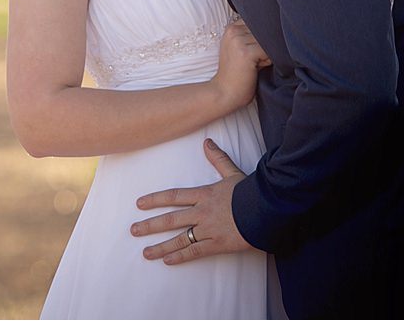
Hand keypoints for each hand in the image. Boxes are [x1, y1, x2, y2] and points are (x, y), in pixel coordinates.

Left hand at [129, 138, 258, 263]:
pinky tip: (168, 261)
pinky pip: (196, 251)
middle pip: (170, 219)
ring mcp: (209, 229)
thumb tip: (207, 142)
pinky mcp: (218, 243)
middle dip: (150, 225)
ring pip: (180, 239)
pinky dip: (181, 256)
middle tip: (133, 230)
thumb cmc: (252, 192)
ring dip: (160, 246)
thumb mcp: (233, 173)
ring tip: (145, 252)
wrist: (270, 209)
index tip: (139, 204)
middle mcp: (202, 212)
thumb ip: (218, 159)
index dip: (154, 199)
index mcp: (203, 194)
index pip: (173, 196)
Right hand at [209, 19, 270, 111]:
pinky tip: (256, 68)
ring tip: (255, 64)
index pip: (260, 23)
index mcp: (231, 28)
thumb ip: (253, 37)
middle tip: (255, 60)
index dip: (263, 37)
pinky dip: (267, 61)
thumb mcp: (240, 49)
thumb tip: (278, 30)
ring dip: (268, 54)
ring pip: (268, 41)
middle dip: (266, 46)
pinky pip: (268, 51)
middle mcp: (233, 31)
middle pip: (265, 32)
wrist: (224, 92)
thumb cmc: (237, 73)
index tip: (253, 51)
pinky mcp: (245, 52)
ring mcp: (238, 41)